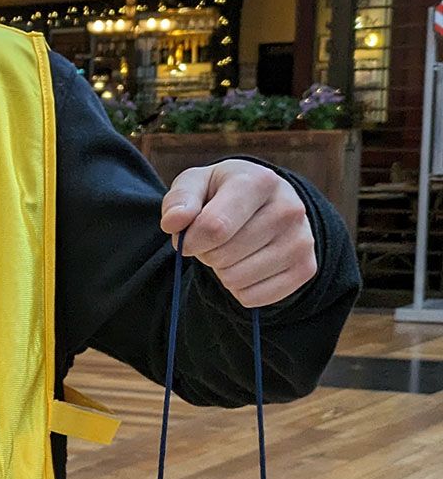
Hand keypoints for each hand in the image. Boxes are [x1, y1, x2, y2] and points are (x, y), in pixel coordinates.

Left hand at [160, 159, 316, 307]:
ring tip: (230, 249)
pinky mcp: (306, 268)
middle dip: (207, 253)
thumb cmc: (221, 192)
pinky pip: (254, 298)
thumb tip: (173, 223)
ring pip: (237, 279)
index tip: (187, 238)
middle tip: (214, 240)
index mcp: (258, 181)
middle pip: (224, 256)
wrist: (263, 200)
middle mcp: (289, 209)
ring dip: (222, 271)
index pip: (215, 227)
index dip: (191, 240)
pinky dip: (239, 288)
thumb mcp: (195, 183)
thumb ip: (179, 200)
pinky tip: (245, 264)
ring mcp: (302, 240)